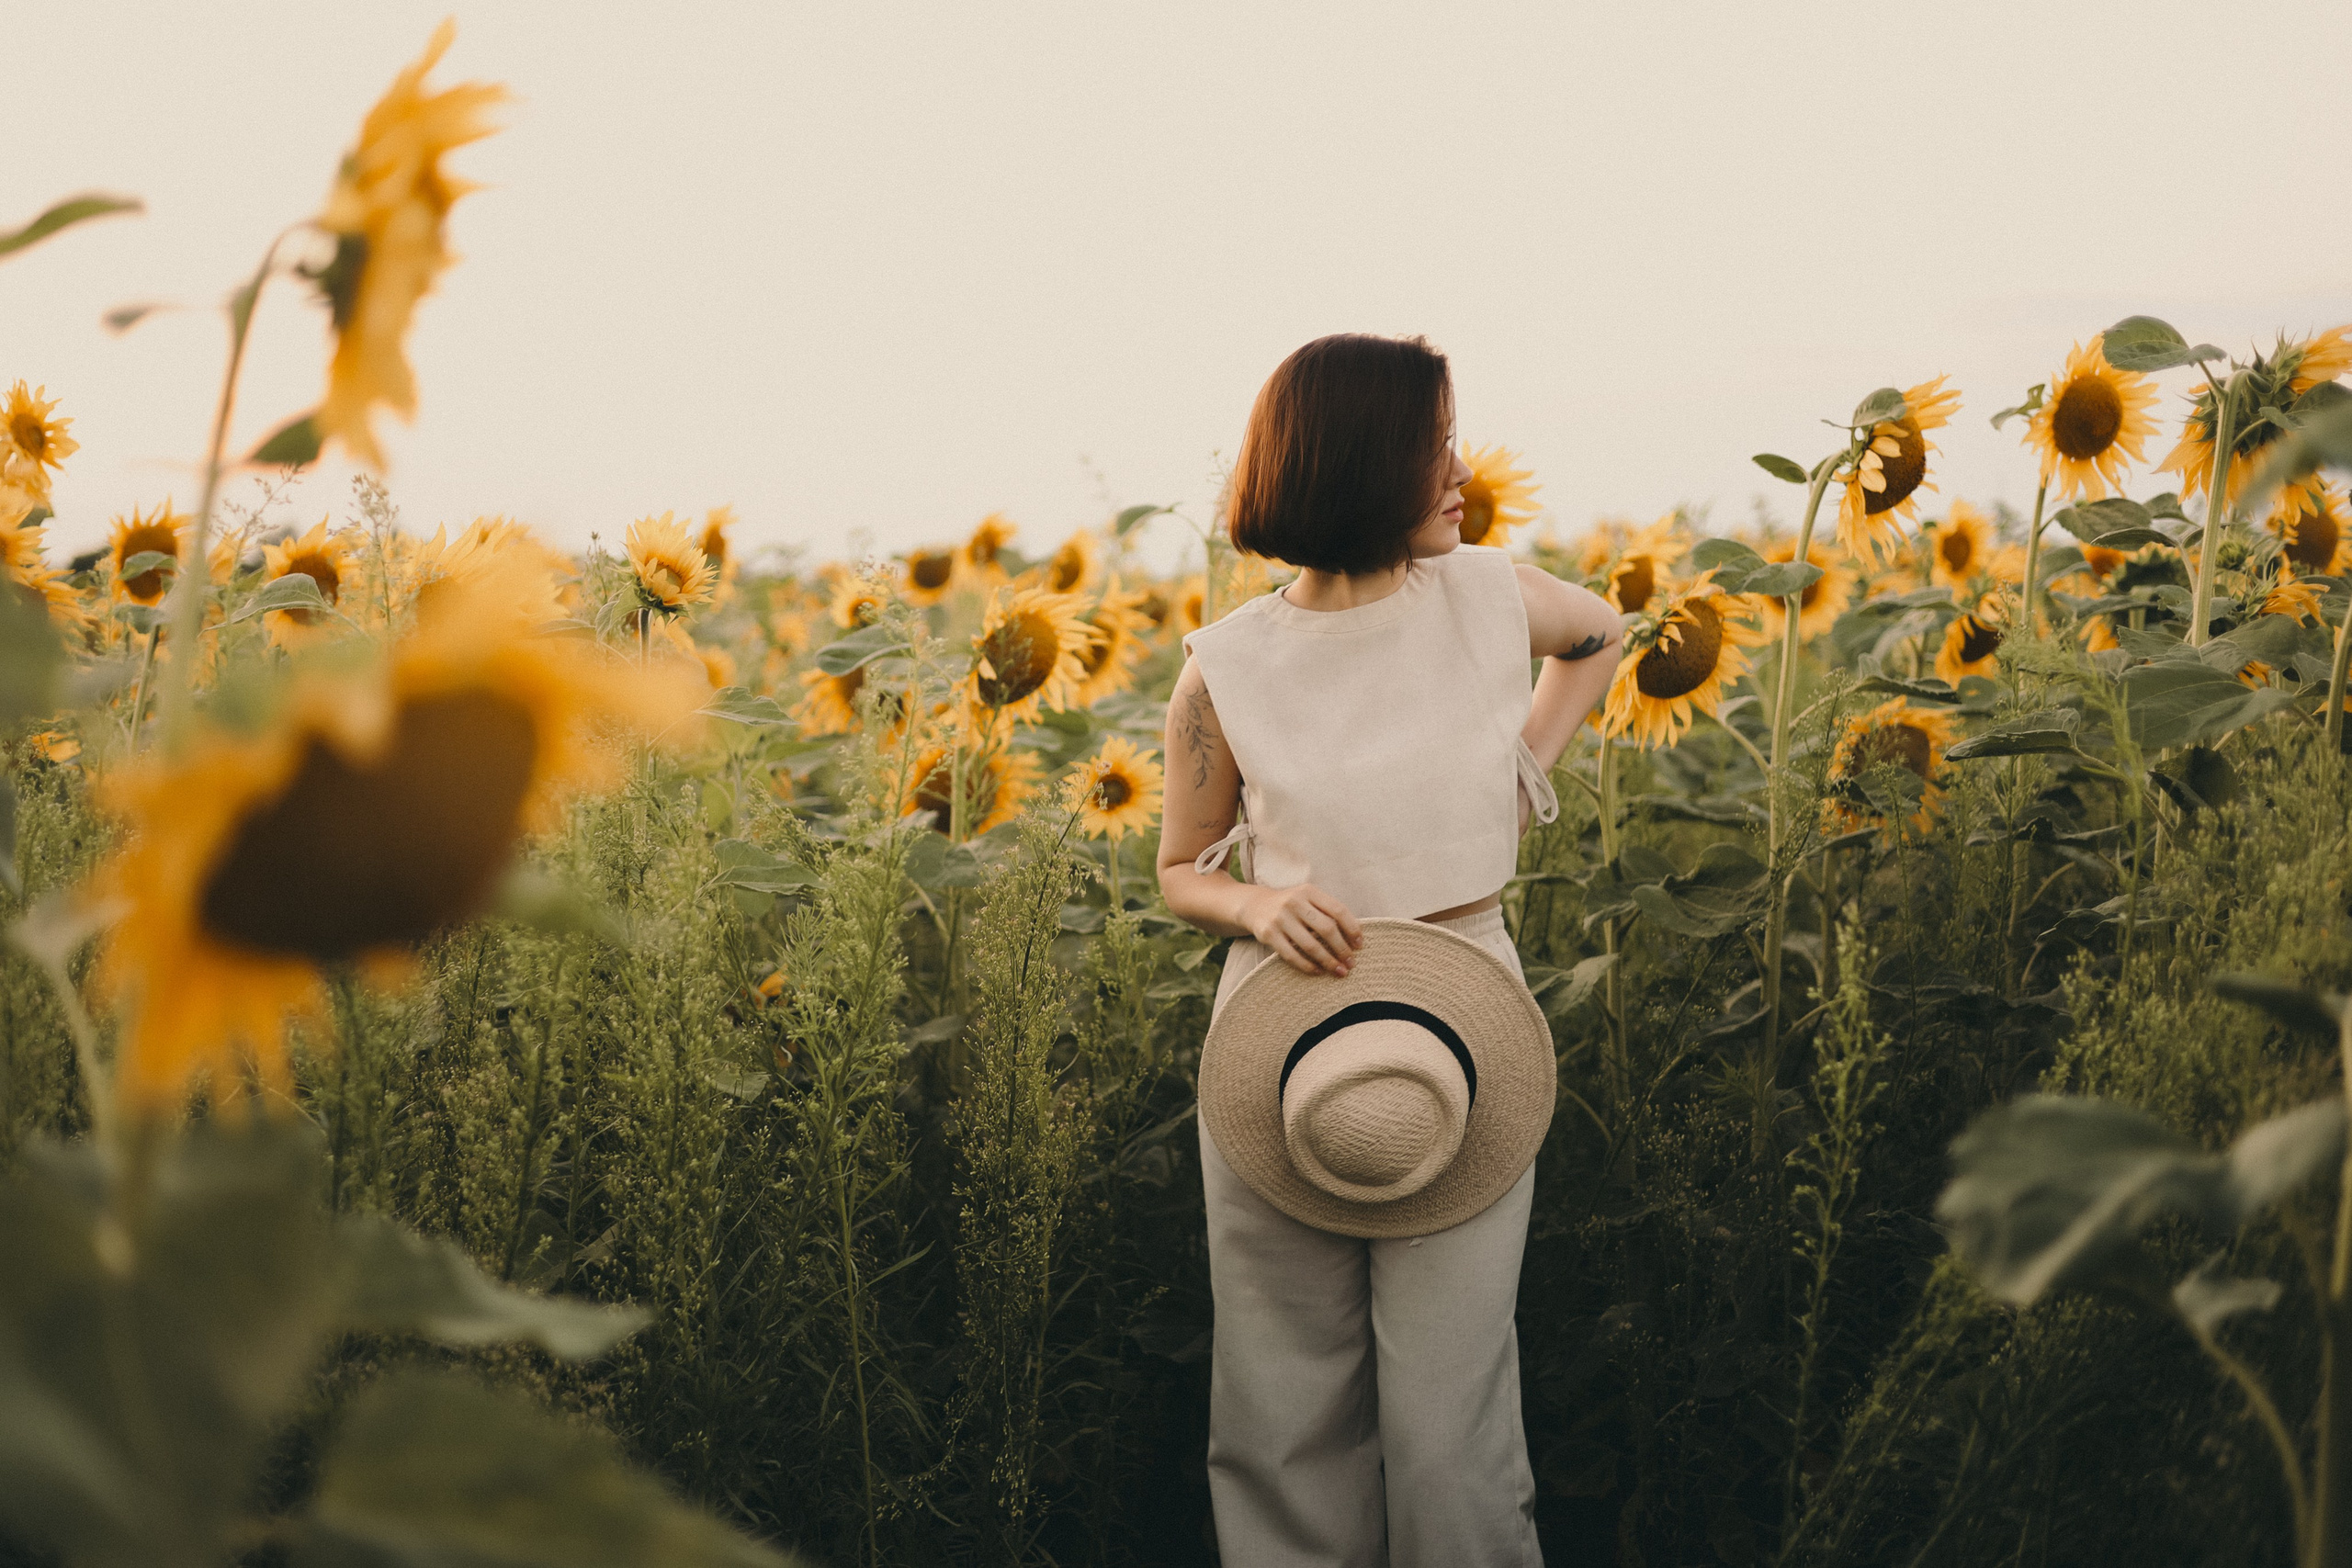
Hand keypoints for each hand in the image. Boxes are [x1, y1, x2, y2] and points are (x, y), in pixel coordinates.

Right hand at [1241, 883, 1363, 976]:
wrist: (1254, 905)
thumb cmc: (1291, 906)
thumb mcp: (1308, 899)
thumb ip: (1328, 911)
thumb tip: (1355, 937)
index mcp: (1309, 891)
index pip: (1338, 910)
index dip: (1352, 929)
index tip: (1360, 945)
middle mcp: (1294, 902)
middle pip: (1326, 928)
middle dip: (1342, 949)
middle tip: (1351, 963)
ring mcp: (1279, 918)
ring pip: (1310, 945)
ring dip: (1328, 961)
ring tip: (1339, 971)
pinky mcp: (1268, 934)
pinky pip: (1291, 955)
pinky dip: (1307, 966)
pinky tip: (1317, 971)